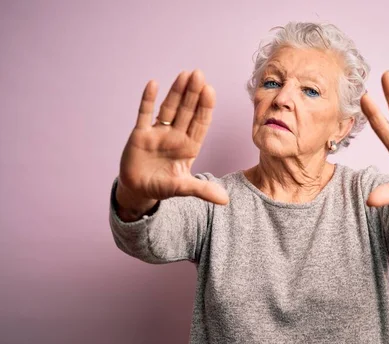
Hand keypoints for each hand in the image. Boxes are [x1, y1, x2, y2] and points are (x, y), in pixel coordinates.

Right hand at [118, 69, 228, 206]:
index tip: (210, 91)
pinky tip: (153, 84)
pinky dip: (148, 100)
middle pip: (187, 111)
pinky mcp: (140, 134)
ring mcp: (158, 132)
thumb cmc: (163, 187)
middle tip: (199, 74)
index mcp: (189, 146)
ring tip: (184, 74)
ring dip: (176, 92)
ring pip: (169, 108)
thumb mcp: (184, 188)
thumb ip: (203, 191)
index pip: (200, 123)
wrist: (138, 190)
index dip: (205, 107)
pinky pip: (144, 114)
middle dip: (193, 93)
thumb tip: (225, 200)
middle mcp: (176, 135)